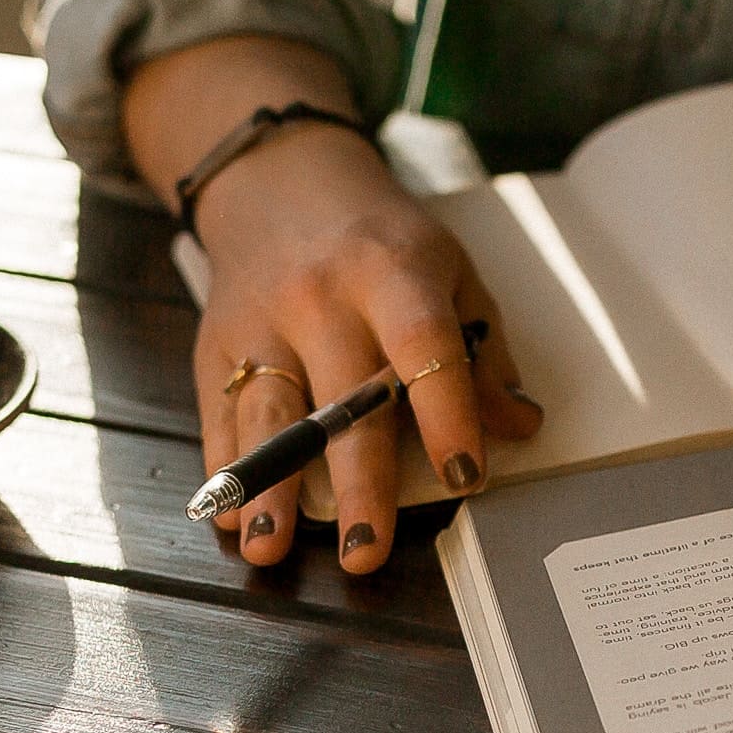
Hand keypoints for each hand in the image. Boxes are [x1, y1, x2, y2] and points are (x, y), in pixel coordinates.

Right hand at [136, 40, 540, 572]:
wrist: (280, 181)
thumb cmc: (379, 239)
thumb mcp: (448, 271)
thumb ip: (482, 350)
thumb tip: (516, 426)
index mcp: (393, 274)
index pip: (424, 349)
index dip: (448, 415)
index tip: (467, 476)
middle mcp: (322, 299)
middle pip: (343, 403)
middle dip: (356, 484)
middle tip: (368, 551)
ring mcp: (263, 322)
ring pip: (267, 414)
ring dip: (269, 488)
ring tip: (271, 547)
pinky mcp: (217, 343)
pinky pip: (219, 415)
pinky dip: (224, 470)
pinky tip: (231, 518)